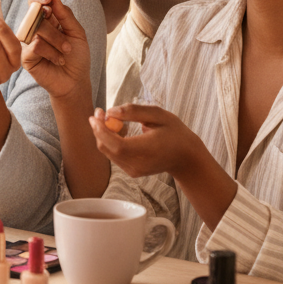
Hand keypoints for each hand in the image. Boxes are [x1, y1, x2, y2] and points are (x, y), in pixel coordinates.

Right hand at [21, 0, 90, 100]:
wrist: (75, 80)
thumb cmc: (76, 56)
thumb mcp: (77, 32)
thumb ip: (65, 14)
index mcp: (46, 19)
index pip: (36, 1)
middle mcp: (34, 28)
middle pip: (36, 15)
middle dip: (55, 30)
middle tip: (68, 46)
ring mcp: (28, 41)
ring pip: (36, 30)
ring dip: (55, 41)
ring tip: (65, 53)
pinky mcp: (25, 56)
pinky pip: (34, 45)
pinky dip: (50, 52)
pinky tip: (57, 60)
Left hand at [88, 103, 206, 179]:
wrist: (186, 158)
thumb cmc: (175, 133)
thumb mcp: (159, 115)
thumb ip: (134, 112)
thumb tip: (111, 112)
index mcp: (147, 150)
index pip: (117, 144)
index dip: (102, 129)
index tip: (97, 113)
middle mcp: (138, 164)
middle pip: (107, 148)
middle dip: (98, 129)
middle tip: (99, 111)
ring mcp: (134, 171)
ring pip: (107, 151)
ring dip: (103, 134)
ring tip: (114, 119)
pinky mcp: (131, 172)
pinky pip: (113, 155)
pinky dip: (111, 142)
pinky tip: (122, 132)